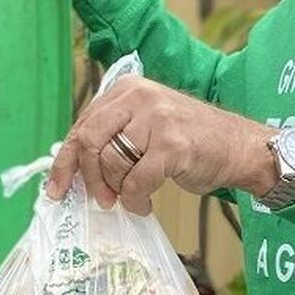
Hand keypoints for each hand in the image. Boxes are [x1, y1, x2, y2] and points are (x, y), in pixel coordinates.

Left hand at [45, 75, 278, 213]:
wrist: (238, 147)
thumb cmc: (189, 140)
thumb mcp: (145, 124)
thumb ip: (112, 136)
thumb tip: (72, 166)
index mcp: (126, 90)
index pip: (82, 126)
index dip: (65, 162)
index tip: (56, 189)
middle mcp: (139, 98)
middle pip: (89, 141)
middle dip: (87, 177)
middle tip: (99, 199)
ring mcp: (156, 120)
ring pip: (111, 163)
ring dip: (118, 191)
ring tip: (132, 198)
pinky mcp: (172, 145)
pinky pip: (136, 182)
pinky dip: (136, 200)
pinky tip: (144, 204)